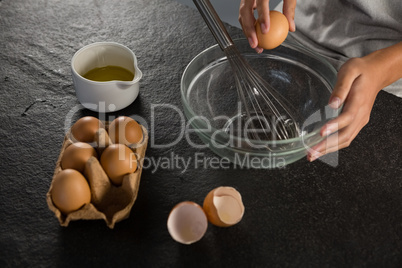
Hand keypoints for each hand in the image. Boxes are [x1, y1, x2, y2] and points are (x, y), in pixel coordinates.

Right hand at [239, 0, 295, 52]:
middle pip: (245, 12)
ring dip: (247, 32)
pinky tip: (255, 36)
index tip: (266, 31)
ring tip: (255, 45)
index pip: (261, 2)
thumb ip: (289, 8)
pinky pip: (244, 15)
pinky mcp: (245, 1)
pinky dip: (248, 26)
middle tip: (256, 44)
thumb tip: (291, 27)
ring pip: (241, 15)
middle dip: (249, 30)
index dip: (262, 17)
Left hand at [307, 42, 401, 160]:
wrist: (376, 73)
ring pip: (346, 140)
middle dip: (327, 146)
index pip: (347, 117)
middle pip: (345, 135)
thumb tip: (332, 104)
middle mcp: (361, 115)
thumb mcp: (349, 71)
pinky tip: (321, 149)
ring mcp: (360, 121)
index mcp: (359, 101)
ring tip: (312, 155)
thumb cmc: (360, 70)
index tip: (321, 132)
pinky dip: (334, 146)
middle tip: (311, 153)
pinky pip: (346, 138)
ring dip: (329, 150)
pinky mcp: (357, 123)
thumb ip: (341, 87)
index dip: (334, 126)